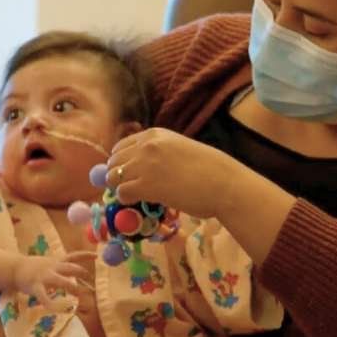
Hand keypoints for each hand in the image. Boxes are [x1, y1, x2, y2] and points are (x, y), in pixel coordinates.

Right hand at [11, 251, 95, 304]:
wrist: (14, 268)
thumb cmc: (33, 267)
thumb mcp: (48, 264)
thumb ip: (61, 268)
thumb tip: (75, 274)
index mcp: (56, 262)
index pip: (73, 256)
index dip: (85, 255)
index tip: (97, 255)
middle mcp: (52, 267)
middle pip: (70, 268)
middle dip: (81, 273)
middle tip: (89, 279)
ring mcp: (44, 277)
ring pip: (61, 281)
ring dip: (71, 287)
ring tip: (78, 293)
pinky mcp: (36, 287)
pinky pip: (44, 297)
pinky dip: (50, 303)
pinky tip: (55, 309)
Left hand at [107, 128, 236, 217]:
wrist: (223, 183)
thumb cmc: (209, 169)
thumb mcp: (180, 149)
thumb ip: (159, 153)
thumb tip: (141, 168)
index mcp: (155, 134)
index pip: (121, 146)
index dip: (122, 163)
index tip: (128, 175)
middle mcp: (146, 145)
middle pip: (114, 162)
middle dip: (119, 176)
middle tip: (131, 189)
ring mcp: (144, 164)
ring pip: (113, 177)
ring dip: (121, 188)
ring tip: (137, 196)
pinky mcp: (145, 185)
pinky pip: (121, 192)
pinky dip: (127, 199)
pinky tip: (140, 201)